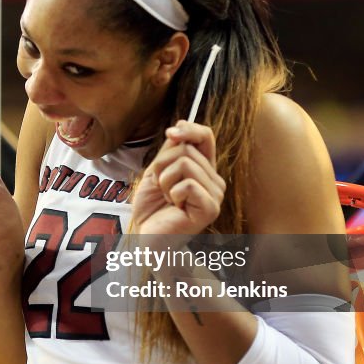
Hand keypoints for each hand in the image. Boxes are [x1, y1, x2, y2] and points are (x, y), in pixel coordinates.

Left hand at [132, 121, 225, 235]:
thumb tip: (178, 128)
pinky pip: (187, 184)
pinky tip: (174, 207)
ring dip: (165, 180)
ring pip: (185, 164)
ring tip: (167, 197)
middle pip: (187, 149)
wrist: (147, 236)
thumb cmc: (152, 207)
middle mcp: (214, 180)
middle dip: (162, 164)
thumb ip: (170, 151)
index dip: (189, 129)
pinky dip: (172, 193)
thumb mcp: (157, 171)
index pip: (205, 136)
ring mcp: (215, 194)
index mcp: (204, 169)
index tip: (170, 133)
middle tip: (160, 186)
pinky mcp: (211, 208)